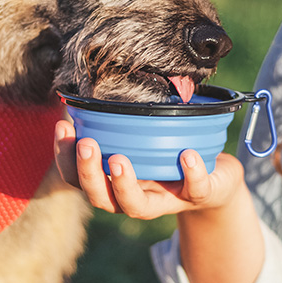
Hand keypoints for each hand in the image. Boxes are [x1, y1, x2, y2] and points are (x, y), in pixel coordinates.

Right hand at [53, 119, 244, 218]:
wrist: (217, 179)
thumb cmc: (173, 152)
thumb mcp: (148, 134)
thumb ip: (127, 115)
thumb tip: (103, 76)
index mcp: (115, 181)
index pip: (78, 177)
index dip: (65, 156)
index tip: (64, 125)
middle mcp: (135, 197)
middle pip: (100, 197)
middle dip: (88, 172)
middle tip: (86, 144)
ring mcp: (166, 200)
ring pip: (136, 206)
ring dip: (123, 184)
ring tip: (118, 159)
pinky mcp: (199, 196)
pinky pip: (194, 189)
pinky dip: (191, 173)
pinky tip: (187, 154)